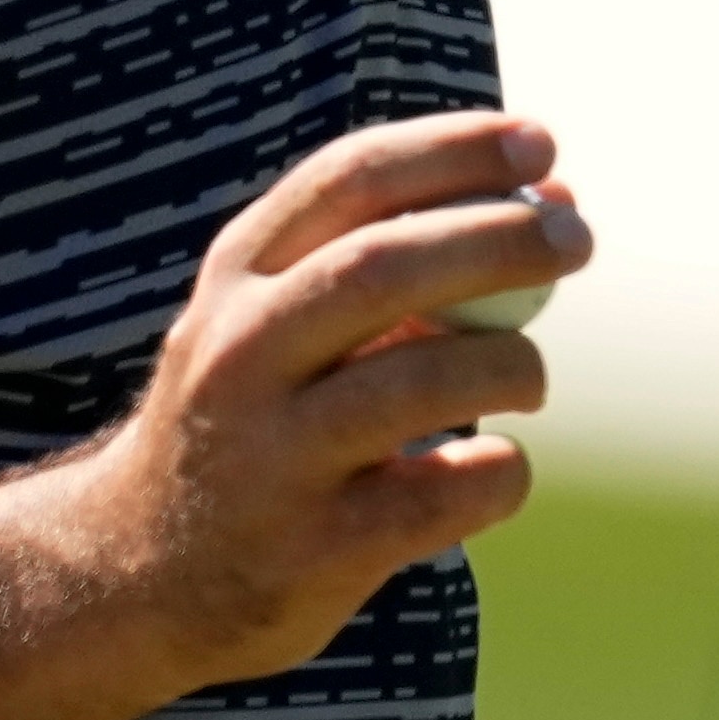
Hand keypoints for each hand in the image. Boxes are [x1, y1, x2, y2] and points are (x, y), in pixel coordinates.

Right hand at [59, 112, 591, 687]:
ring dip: (509, 365)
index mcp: (238, 277)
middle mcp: (241, 355)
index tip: (539, 145)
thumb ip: (396, 264)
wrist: (141, 575)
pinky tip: (495, 466)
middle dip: (498, 240)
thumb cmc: (257, 419)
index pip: (349, 178)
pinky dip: (499, 471)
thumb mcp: (279, 324)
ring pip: (421, 381)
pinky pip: (442, 495)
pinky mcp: (312, 550)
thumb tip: (558, 208)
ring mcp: (271, 456)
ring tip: (529, 378)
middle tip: (577, 239)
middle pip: (384, 267)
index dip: (453, 150)